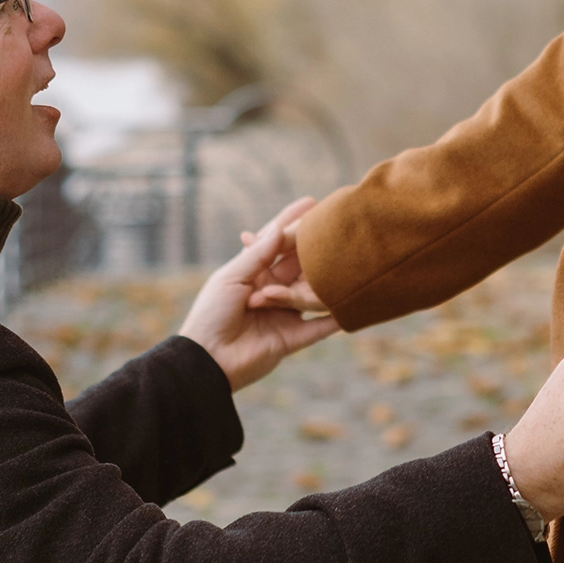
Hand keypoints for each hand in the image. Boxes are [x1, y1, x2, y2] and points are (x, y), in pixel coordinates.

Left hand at [180, 200, 340, 391]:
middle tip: (337, 228)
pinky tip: (356, 300)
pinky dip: (336, 316)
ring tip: (348, 257)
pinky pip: (320, 326)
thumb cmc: (211, 314)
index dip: (292, 223)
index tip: (312, 202)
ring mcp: (284, 314)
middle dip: (315, 248)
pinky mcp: (293, 338)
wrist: (207, 360)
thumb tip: (279, 228)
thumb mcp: (232, 278)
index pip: (276, 243)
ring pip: (312, 292)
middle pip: (299, 265)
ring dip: (327, 277)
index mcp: (253, 273)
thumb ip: (258, 255)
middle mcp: (271, 290)